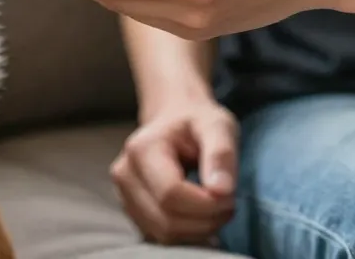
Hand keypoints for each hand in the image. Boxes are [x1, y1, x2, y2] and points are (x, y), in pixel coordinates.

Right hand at [110, 97, 238, 245]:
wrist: (175, 117)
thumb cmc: (197, 121)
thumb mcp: (217, 125)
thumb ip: (221, 154)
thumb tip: (221, 190)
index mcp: (142, 148)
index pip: (171, 194)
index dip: (205, 204)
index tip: (230, 196)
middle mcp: (125, 173)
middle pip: (166, 219)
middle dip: (205, 220)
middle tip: (229, 203)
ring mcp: (124, 194)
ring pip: (163, 234)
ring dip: (198, 230)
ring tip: (217, 208)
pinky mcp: (132, 210)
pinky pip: (160, 236)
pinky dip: (186, 233)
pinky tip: (202, 216)